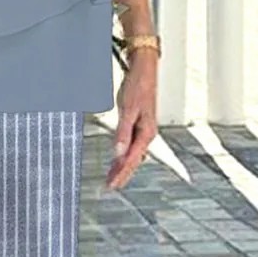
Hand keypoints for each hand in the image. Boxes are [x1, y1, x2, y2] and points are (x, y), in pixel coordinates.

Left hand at [105, 53, 156, 189]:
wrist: (144, 70)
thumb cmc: (138, 86)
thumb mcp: (128, 109)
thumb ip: (122, 132)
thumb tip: (118, 153)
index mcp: (146, 132)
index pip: (132, 159)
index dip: (122, 173)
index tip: (112, 184)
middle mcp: (147, 133)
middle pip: (134, 160)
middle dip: (122, 174)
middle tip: (110, 187)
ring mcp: (143, 130)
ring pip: (132, 154)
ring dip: (122, 166)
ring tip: (112, 178)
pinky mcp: (138, 125)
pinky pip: (131, 145)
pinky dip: (123, 155)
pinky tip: (118, 160)